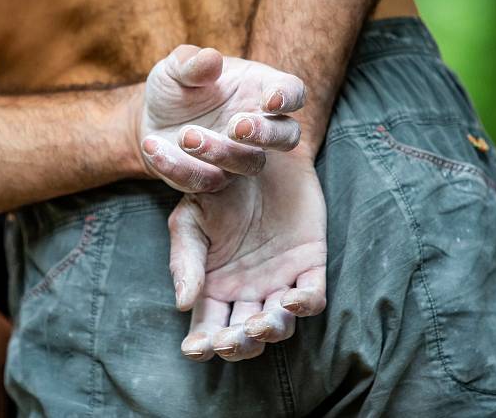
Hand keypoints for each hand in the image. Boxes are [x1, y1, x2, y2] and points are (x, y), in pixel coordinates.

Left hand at [137, 44, 306, 191]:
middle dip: (265, 133)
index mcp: (261, 89)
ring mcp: (240, 155)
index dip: (288, 96)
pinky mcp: (214, 178)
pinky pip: (205, 180)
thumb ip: (191, 63)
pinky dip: (179, 167)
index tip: (271, 100)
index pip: (292, 92)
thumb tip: (210, 61)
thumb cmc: (177, 86)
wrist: (152, 116)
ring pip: (249, 163)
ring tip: (186, 136)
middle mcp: (259, 126)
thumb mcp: (176, 68)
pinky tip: (153, 147)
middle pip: (286, 136)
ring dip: (220, 153)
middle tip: (235, 127)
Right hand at [170, 147, 327, 361]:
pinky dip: (305, 303)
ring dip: (270, 330)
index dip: (203, 343)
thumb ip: (185, 260)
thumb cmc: (213, 187)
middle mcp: (248, 290)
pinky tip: (291, 300)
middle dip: (237, 344)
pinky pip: (313, 294)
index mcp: (215, 286)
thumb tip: (182, 304)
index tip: (197, 348)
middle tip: (230, 339)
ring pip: (280, 322)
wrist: (251, 147)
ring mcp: (280, 279)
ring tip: (258, 323)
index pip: (208, 327)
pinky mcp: (310, 263)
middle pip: (244, 335)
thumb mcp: (190, 219)